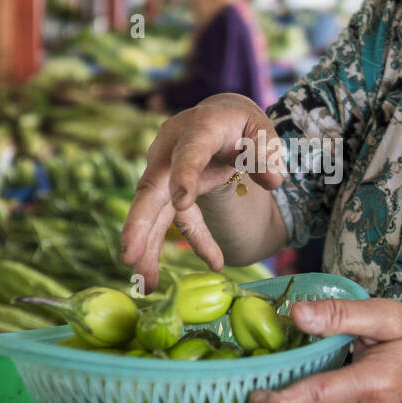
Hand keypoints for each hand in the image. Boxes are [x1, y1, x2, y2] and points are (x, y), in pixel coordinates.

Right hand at [119, 93, 283, 288]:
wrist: (219, 118)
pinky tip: (215, 262)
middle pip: (151, 188)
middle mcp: (170, 150)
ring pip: (153, 212)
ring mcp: (164, 173)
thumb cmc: (240, 123)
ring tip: (145, 284)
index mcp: (198, 129)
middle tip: (129, 255)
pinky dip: (195, 242)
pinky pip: (176, 222)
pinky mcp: (169, 193)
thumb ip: (266, 151)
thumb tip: (273, 181)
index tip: (182, 201)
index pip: (189, 152)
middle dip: (138, 223)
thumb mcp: (260, 129)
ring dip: (147, 248)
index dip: (184, 175)